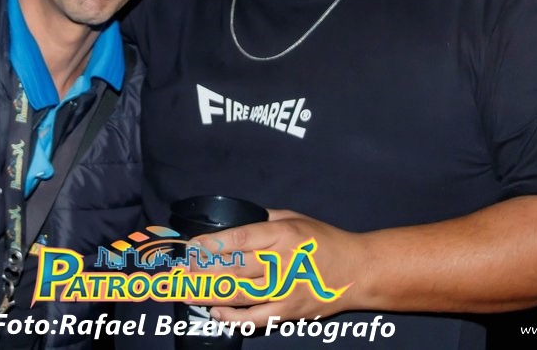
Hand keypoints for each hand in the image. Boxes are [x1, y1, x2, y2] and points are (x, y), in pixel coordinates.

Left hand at [189, 210, 355, 325]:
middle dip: (203, 271)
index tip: (191, 247)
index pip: (241, 239)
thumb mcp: (294, 218)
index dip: (213, 244)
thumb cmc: (324, 241)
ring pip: (241, 295)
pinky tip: (215, 312)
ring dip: (210, 294)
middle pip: (236, 269)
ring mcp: (287, 290)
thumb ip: (262, 220)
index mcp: (284, 234)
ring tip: (186, 292)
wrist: (358, 271)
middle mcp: (284, 262)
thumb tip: (230, 224)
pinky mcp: (290, 312)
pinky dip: (233, 317)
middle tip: (178, 273)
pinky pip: (256, 319)